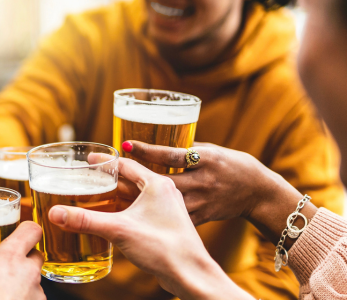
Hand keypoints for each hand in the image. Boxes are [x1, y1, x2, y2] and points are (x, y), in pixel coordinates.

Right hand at [0, 221, 44, 299]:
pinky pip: (32, 299)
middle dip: (23, 256)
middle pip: (36, 254)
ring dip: (21, 280)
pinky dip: (21, 299)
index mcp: (10, 257)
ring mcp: (36, 295)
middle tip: (3, 262)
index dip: (25, 228)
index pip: (32, 229)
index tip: (15, 231)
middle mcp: (29, 274)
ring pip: (34, 279)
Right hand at [47, 158, 253, 299]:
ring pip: (134, 196)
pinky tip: (109, 218)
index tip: (88, 159)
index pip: (126, 164)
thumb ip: (85, 220)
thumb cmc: (164, 248)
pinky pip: (139, 211)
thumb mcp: (119, 230)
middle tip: (85, 180)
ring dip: (114, 196)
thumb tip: (56, 214)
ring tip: (92, 197)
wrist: (190, 274)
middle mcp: (163, 192)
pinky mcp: (164, 225)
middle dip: (106, 180)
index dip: (104, 161)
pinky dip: (123, 210)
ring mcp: (165, 209)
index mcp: (157, 184)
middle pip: (129, 180)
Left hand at [123, 141, 302, 224]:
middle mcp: (204, 181)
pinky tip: (129, 214)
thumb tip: (153, 145)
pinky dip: (151, 216)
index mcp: (207, 159)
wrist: (258, 192)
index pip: (172, 155)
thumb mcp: (211, 151)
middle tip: (106, 171)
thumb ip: (185, 151)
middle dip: (132, 176)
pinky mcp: (200, 218)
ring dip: (136, 199)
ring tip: (109, 193)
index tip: (125, 145)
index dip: (148, 150)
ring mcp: (202, 201)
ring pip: (162, 203)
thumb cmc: (231, 164)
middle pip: (162, 181)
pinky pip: (170, 218)